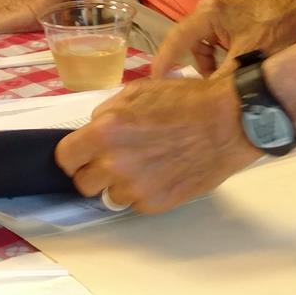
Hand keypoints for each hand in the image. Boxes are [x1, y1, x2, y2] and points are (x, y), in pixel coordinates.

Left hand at [56, 73, 253, 213]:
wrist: (230, 122)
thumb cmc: (188, 101)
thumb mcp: (140, 90)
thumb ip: (109, 112)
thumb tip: (94, 129)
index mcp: (106, 131)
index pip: (65, 158)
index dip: (74, 156)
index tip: (82, 156)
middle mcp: (116, 163)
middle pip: (84, 184)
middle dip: (95, 172)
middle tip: (116, 160)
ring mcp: (137, 187)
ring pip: (111, 196)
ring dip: (122, 184)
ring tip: (147, 165)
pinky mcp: (157, 202)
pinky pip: (137, 204)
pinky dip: (145, 192)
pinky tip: (163, 173)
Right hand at [151, 0, 295, 77]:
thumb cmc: (276, 28)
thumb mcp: (248, 58)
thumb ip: (222, 77)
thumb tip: (205, 98)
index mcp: (207, 15)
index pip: (176, 40)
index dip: (163, 62)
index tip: (154, 82)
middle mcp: (205, 8)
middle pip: (187, 43)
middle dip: (197, 66)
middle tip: (200, 88)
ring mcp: (214, 9)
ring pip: (200, 43)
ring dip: (210, 62)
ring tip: (227, 76)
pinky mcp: (224, 14)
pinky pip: (211, 38)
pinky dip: (218, 54)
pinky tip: (233, 64)